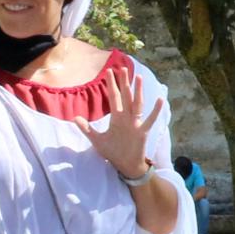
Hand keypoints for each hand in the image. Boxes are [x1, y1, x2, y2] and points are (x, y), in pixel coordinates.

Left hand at [86, 59, 160, 182]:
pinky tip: (159, 99)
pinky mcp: (143, 132)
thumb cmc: (113, 152)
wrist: (125, 166)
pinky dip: (155, 110)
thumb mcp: (97, 140)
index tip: (109, 71)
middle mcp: (127, 118)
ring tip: (138, 77)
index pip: (114, 97)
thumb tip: (75, 118)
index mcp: (117, 118)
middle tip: (123, 67)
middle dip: (124, 82)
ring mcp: (136, 123)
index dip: (111, 85)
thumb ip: (87, 129)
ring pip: (137, 103)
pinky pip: (150, 119)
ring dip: (138, 91)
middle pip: (125, 96)